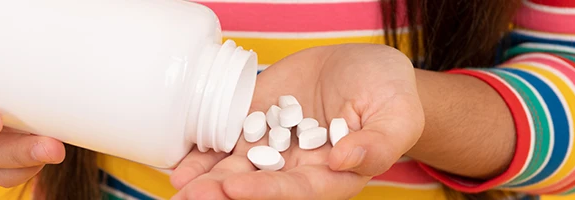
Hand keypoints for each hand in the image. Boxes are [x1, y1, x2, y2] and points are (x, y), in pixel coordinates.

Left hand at [170, 44, 425, 198]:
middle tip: (191, 196)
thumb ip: (377, 143)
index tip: (236, 188)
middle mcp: (299, 167)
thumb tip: (345, 160)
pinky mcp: (257, 122)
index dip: (266, 191)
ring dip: (206, 179)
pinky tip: (179, 164)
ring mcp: (275, 146)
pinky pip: (227, 142)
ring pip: (236, 169)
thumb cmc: (391, 94)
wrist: (366, 68)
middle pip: (258, 185)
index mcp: (334, 174)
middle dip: (223, 192)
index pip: (296, 190)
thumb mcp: (397, 114)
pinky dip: (203, 154)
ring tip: (178, 185)